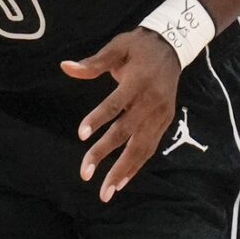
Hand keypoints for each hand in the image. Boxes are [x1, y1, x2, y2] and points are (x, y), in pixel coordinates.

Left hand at [61, 29, 179, 201]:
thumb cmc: (139, 47)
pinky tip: (121, 182)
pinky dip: (136, 166)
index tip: (81, 135)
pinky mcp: (165, 122)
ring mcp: (160, 114)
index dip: (98, 119)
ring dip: (123, 171)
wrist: (174, 46)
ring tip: (106, 192)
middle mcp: (151, 102)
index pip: (116, 104)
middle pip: (126, 132)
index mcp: (138, 82)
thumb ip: (93, 63)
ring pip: (141, 148)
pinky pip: (150, 148)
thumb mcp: (117, 48)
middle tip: (85, 174)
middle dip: (105, 154)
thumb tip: (65, 66)